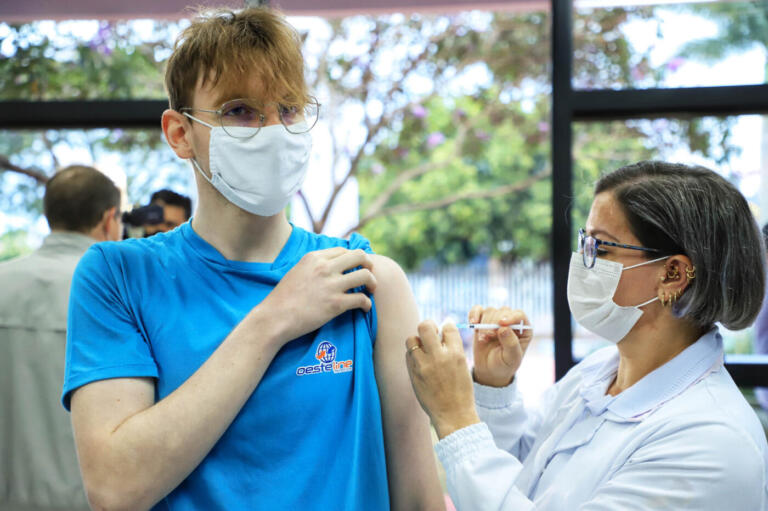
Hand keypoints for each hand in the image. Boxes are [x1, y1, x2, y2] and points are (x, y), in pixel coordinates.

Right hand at [257, 247, 376, 344]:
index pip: (344, 250)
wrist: (274, 318)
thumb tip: (331, 264)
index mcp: (314, 257)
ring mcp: (331, 285)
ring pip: (365, 276)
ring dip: (373, 283)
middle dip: (369, 265)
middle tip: (369, 275)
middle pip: (360, 256)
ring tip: (371, 290)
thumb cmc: (283, 298)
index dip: (354, 259)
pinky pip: (362, 299)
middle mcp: (324, 267)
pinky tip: (364, 308)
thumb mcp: (297, 270)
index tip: (357, 268)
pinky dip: (367, 304)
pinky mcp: (336, 304)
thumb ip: (314, 265)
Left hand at [405, 321, 479, 439]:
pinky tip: (420, 362)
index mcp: (456, 354)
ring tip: (423, 349)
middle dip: (427, 326)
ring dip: (417, 341)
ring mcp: (423, 366)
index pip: (447, 327)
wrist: (453, 415)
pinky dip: (413, 355)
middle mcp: (439, 357)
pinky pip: (408, 355)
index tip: (444, 333)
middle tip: (430, 333)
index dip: (445, 327)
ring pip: (411, 339)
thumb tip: (444, 326)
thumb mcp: (462, 366)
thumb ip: (452, 347)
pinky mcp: (413, 374)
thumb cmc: (460, 390)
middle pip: (425, 326)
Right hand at [470, 306, 532, 387]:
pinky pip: (477, 310)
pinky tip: (472, 323)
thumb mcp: (511, 359)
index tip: (501, 324)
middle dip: (494, 323)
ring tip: (483, 339)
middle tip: (488, 337)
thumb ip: (511, 344)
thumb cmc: (504, 365)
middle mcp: (511, 322)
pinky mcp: (483, 320)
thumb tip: (504, 328)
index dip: (510, 317)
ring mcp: (496, 320)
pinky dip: (473, 314)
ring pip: (490, 311)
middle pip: (503, 311)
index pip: (519, 315)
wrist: (489, 370)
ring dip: (484, 324)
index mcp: (523, 329)